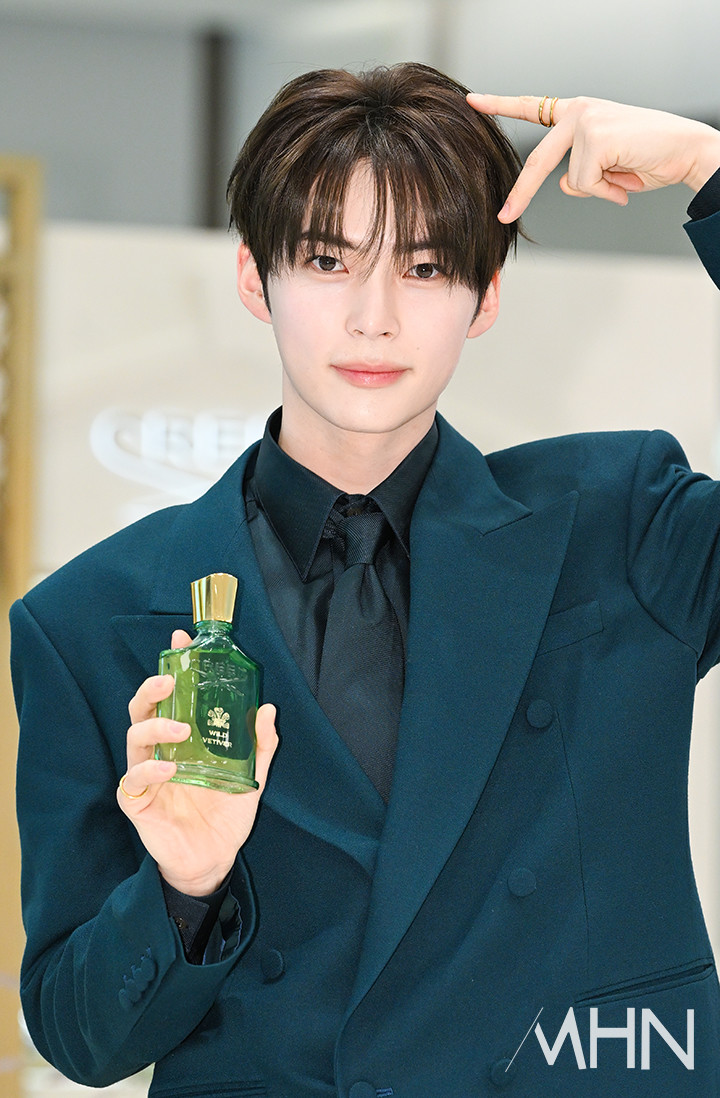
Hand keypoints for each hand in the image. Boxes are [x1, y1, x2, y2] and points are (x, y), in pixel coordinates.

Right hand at [117, 629, 278, 894]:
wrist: (214, 860)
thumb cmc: (225, 814)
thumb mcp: (251, 776)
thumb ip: (260, 745)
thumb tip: (269, 708)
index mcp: (182, 739)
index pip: (171, 697)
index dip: (172, 666)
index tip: (181, 639)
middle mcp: (159, 752)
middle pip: (142, 711)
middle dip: (152, 690)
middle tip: (170, 680)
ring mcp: (145, 776)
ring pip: (133, 740)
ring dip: (155, 729)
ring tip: (180, 730)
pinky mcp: (138, 804)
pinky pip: (133, 782)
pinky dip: (149, 772)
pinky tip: (169, 768)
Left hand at [467, 94, 719, 221]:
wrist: (687, 150)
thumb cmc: (650, 159)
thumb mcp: (605, 170)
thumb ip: (578, 173)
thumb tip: (564, 183)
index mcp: (577, 114)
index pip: (533, 110)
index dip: (501, 105)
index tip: (473, 101)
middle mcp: (578, 112)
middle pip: (537, 162)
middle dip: (521, 195)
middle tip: (503, 216)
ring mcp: (585, 121)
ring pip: (571, 180)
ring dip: (600, 189)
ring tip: (627, 174)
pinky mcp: (595, 136)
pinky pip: (586, 183)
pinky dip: (608, 190)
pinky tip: (629, 176)